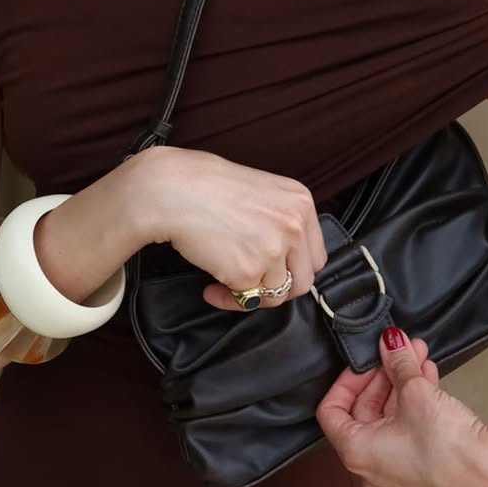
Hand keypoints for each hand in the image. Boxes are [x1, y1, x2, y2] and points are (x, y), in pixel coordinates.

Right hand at [135, 146, 328, 311]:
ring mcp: (274, 249)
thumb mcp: (262, 193)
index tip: (273, 271)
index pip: (315, 255)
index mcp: (301, 203)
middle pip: (303, 280)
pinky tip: (211, 286)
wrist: (172, 189)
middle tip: (253, 284)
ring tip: (225, 282)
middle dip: (276, 288)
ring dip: (250, 295)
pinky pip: (245, 300)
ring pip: (275, 295)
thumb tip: (285, 259)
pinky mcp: (248, 271)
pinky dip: (227, 299)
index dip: (293, 268)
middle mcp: (294, 226)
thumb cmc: (205, 186)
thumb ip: (281, 222)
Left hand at [315, 327, 487, 486]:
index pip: (331, 410)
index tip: (366, 360)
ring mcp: (397, 469)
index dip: (346, 379)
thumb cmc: (448, 444)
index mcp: (355, 452)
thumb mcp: (415, 392)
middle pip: (362, 410)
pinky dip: (414, 402)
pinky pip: (407, 428)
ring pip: (388, 417)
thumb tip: (389, 341)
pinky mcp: (422, 467)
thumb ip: (397, 362)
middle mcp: (371, 466)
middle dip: (383, 374)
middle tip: (397, 348)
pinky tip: (429, 376)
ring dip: (402, 383)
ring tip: (418, 354)